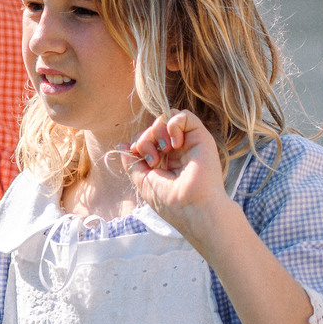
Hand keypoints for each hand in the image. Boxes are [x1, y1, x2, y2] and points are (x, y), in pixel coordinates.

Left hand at [121, 110, 231, 233]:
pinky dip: (173, 123)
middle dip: (145, 139)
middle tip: (152, 160)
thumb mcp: (143, 181)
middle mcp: (178, 150)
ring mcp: (189, 143)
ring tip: (164, 150)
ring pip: (167, 118)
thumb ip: (132, 163)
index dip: (139, 144)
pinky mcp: (201, 137)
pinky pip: (185, 115)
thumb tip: (122, 145)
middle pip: (154, 127)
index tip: (140, 158)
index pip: (147, 139)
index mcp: (166, 161)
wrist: (192, 208)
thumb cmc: (170, 200)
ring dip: (157, 131)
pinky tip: (175, 143)